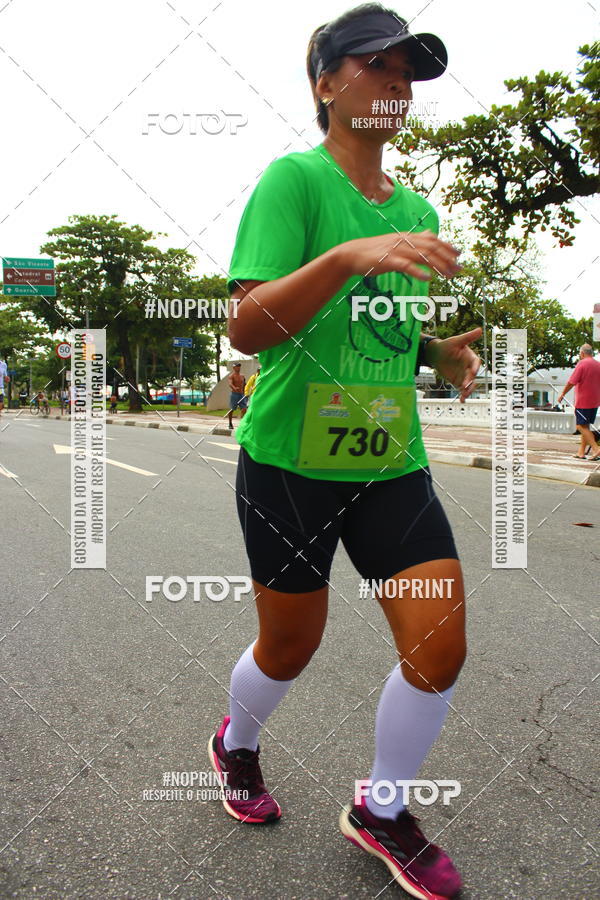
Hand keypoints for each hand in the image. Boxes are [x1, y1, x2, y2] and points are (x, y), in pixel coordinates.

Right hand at [343, 230, 461, 280]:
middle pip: (431, 248)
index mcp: (408, 237)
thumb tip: (431, 234)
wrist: (353, 254)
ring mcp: (396, 250)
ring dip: (437, 265)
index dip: (447, 247)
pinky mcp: (388, 261)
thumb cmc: (376, 251)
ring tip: (448, 275)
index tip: (459, 256)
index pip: (433, 239)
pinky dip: (417, 272)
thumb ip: (415, 239)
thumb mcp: (398, 242)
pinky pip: (405, 266)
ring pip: (422, 256)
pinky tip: (426, 278)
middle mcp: (405, 241)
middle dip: (447, 259)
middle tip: (458, 270)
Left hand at [426, 328, 481, 402]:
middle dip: (469, 381)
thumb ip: (468, 337)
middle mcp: (468, 367)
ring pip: (468, 384)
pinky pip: (461, 389)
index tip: (473, 371)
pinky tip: (462, 400)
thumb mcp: (456, 340)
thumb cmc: (446, 345)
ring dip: (468, 390)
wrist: (435, 354)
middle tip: (465, 385)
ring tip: (465, 395)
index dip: (475, 367)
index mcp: (470, 357)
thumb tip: (479, 329)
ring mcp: (463, 375)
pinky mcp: (457, 381)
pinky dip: (462, 394)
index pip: (475, 362)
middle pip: (472, 375)